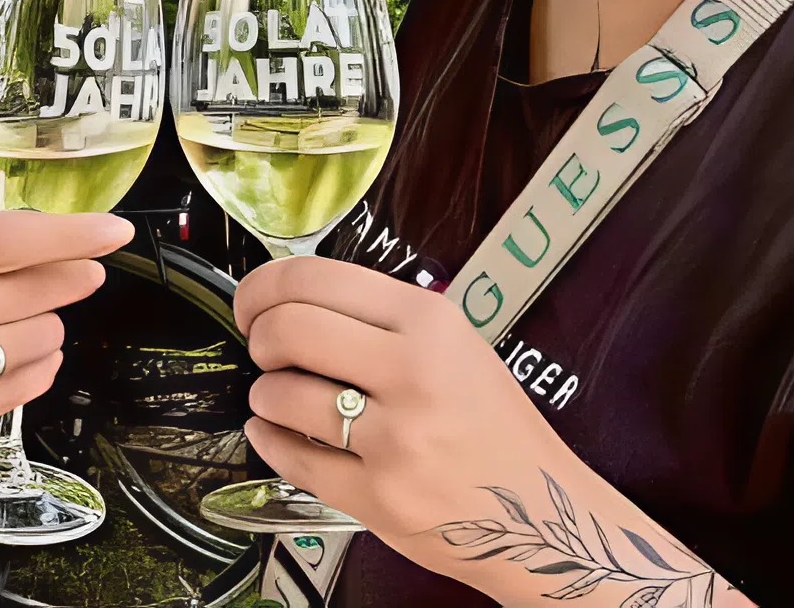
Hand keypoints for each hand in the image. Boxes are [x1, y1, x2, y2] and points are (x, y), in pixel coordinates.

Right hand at [0, 211, 130, 502]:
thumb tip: (43, 242)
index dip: (66, 235)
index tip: (112, 231)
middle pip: (22, 291)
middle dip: (67, 281)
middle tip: (87, 274)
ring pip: (29, 341)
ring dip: (46, 330)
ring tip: (28, 326)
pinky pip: (15, 391)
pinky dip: (33, 372)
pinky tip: (24, 361)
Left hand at [235, 256, 575, 552]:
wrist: (540, 514)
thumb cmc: (494, 428)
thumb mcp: (457, 346)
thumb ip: (384, 321)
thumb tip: (294, 299)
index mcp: (430, 323)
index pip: (314, 278)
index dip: (263, 286)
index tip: (253, 302)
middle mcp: (412, 373)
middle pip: (287, 329)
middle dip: (258, 337)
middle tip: (263, 348)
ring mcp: (394, 439)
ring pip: (280, 394)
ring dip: (264, 393)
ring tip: (277, 396)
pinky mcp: (377, 497)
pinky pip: (291, 458)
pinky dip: (267, 439)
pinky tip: (272, 431)